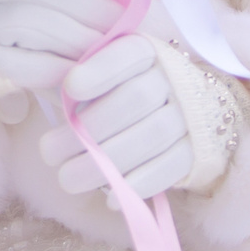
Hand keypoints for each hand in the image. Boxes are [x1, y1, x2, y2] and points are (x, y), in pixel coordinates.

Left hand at [37, 33, 191, 200]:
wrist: (200, 114)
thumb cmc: (136, 91)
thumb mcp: (114, 76)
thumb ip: (86, 82)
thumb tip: (51, 95)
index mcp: (149, 52)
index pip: (128, 53)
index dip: (99, 70)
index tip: (70, 88)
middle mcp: (175, 80)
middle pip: (134, 99)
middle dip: (88, 128)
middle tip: (49, 152)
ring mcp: (191, 117)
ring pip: (152, 136)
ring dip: (106, 162)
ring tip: (68, 179)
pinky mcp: (198, 153)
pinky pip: (170, 169)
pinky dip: (139, 184)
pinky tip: (110, 198)